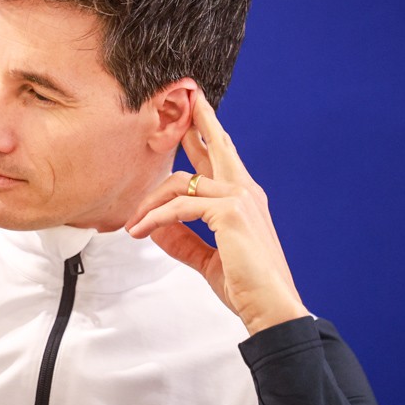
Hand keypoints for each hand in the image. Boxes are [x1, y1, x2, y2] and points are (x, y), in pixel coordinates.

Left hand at [125, 92, 309, 334]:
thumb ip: (183, 241)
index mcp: (244, 198)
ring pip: (181, 182)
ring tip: (133, 223)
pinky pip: (179, 207)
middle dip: (198, 119)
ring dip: (150, 201)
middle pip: (215, 145)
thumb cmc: (248, 286)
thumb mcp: (208, 259)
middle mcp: (245, 191)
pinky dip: (155, 218)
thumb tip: (157, 229)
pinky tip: (141, 230)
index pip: (223, 157)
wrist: (272, 308)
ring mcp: (240, 198)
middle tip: (187, 96)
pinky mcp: (230, 212)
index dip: (207, 133)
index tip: (197, 112)